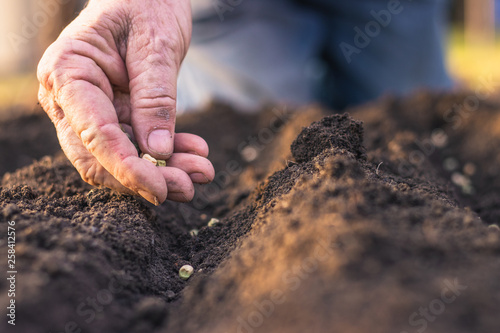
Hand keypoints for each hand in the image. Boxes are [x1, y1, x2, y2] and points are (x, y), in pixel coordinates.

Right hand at [37, 0, 213, 204]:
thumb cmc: (146, 3)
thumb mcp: (157, 45)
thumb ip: (155, 98)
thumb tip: (158, 152)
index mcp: (68, 72)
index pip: (93, 134)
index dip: (126, 168)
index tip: (160, 189)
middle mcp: (70, 98)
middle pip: (99, 158)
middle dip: (145, 178)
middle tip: (189, 186)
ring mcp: (91, 110)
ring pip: (120, 159)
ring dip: (162, 171)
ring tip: (202, 171)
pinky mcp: (115, 115)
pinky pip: (137, 147)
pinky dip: (167, 156)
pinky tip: (195, 153)